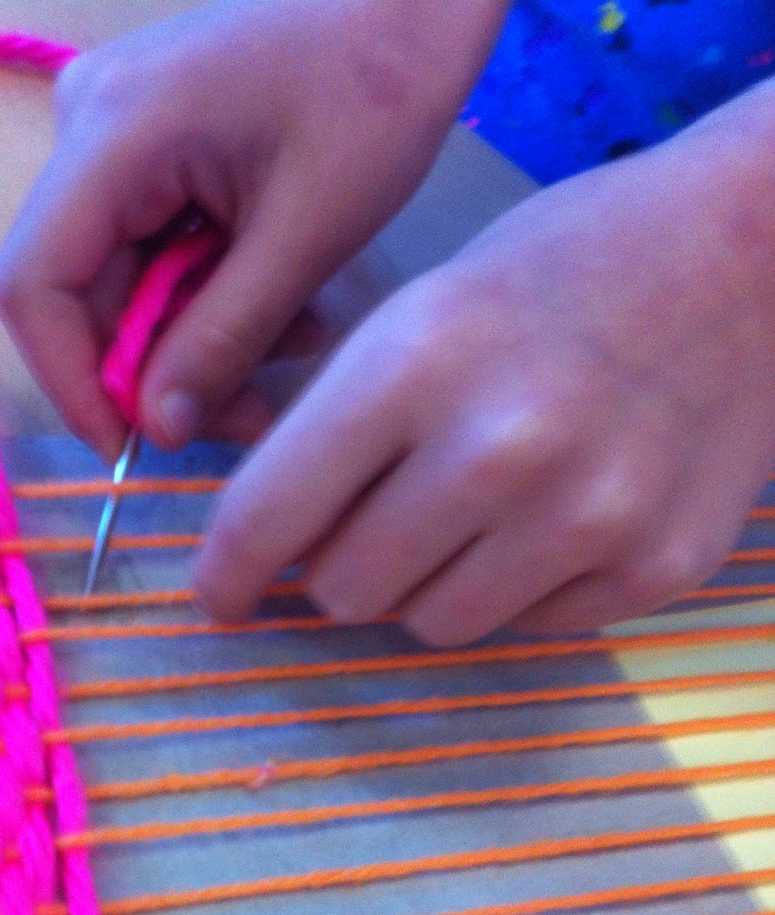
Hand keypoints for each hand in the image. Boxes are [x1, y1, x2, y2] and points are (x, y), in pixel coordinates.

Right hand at [0, 0, 509, 458]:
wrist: (410, 5)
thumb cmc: (374, 97)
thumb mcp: (304, 238)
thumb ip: (221, 339)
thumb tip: (157, 433)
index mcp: (113, 130)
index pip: (33, 283)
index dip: (70, 378)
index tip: (133, 443)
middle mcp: (85, 122)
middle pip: (74, 290)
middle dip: (149, 371)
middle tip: (238, 417)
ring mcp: (108, 128)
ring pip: (113, 280)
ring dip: (186, 340)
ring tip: (281, 355)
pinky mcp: (140, 144)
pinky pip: (143, 248)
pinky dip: (199, 297)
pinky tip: (269, 309)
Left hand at [196, 82, 774, 639]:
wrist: (749, 261)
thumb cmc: (565, 272)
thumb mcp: (427, 308)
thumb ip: (338, 425)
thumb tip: (263, 547)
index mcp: (417, 359)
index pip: (270, 514)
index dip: (227, 572)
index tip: (217, 597)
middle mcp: (499, 445)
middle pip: (343, 587)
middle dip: (336, 564)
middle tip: (375, 518)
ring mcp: (587, 515)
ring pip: (428, 625)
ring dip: (422, 584)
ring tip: (471, 510)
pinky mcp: (651, 567)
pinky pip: (523, 628)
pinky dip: (514, 589)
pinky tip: (551, 516)